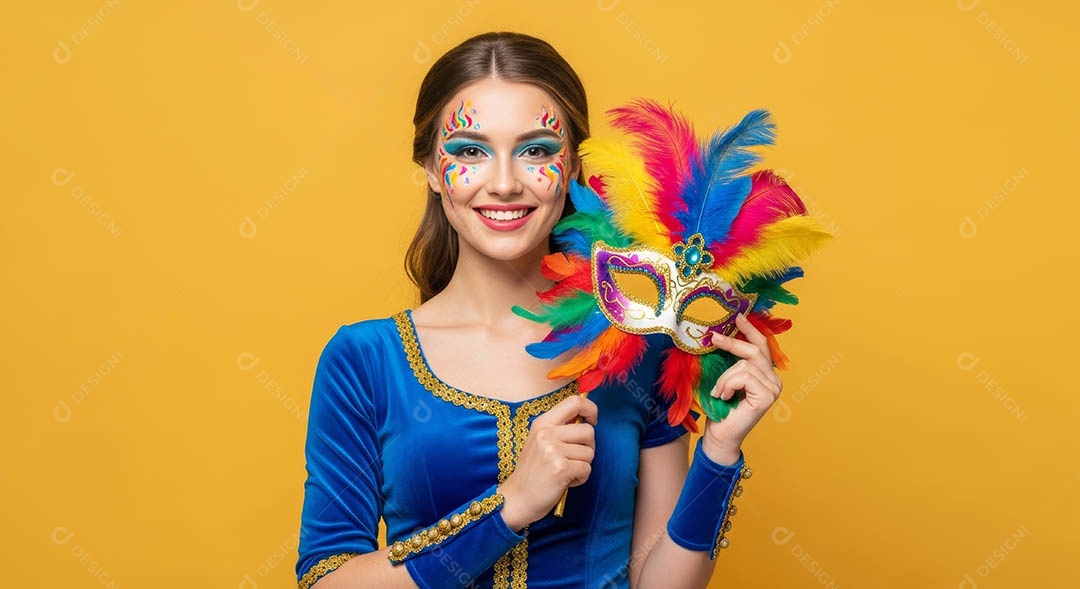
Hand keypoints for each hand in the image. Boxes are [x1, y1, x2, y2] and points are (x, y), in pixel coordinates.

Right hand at [497, 394, 596, 530]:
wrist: (517, 498)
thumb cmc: (533, 472)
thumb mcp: (540, 442)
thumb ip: (560, 428)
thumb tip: (587, 420)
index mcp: (542, 423)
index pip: (574, 401)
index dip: (590, 409)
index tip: (592, 421)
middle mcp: (546, 433)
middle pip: (588, 431)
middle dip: (589, 447)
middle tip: (574, 458)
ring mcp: (553, 450)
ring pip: (589, 452)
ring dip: (583, 465)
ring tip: (566, 472)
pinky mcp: (561, 468)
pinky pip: (587, 469)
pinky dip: (581, 478)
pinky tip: (565, 481)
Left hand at [702, 313, 783, 464]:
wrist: (720, 435)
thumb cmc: (719, 408)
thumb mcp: (724, 378)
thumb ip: (730, 361)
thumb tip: (719, 334)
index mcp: (765, 374)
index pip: (761, 346)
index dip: (750, 330)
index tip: (738, 316)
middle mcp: (774, 380)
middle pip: (754, 350)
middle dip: (732, 343)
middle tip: (713, 338)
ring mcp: (773, 388)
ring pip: (744, 365)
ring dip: (724, 377)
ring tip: (718, 392)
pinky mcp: (767, 396)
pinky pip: (743, 376)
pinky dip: (728, 384)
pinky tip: (724, 397)